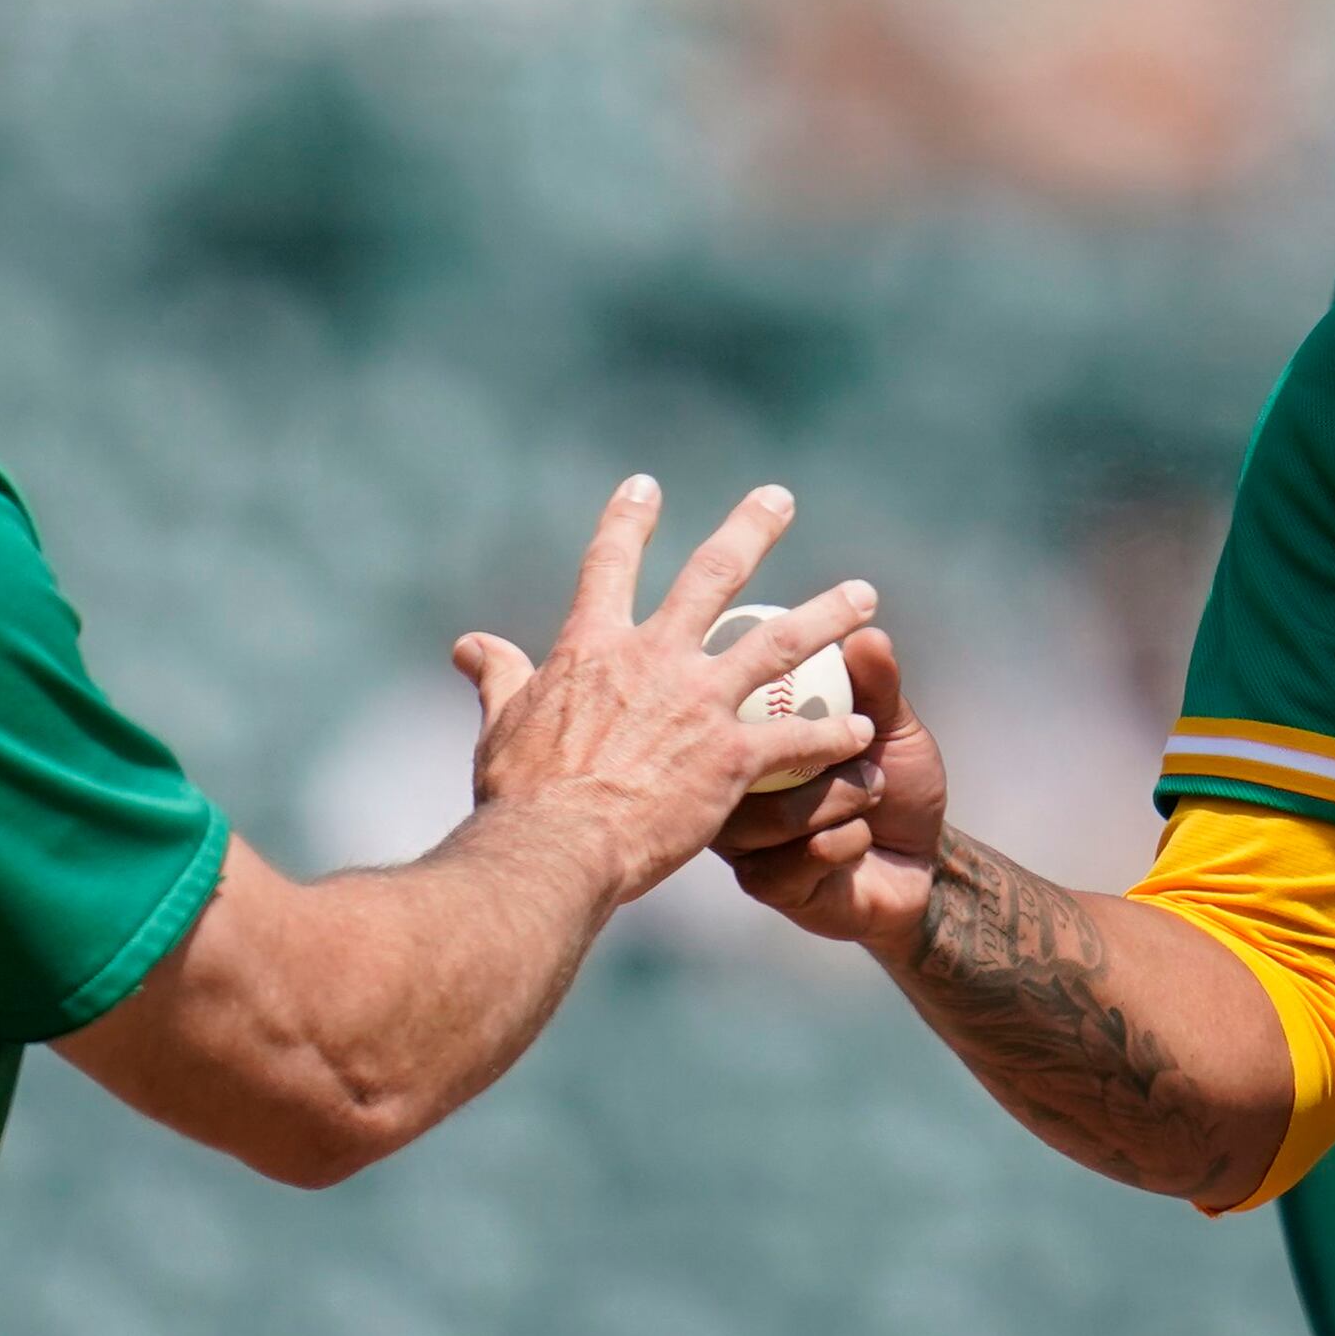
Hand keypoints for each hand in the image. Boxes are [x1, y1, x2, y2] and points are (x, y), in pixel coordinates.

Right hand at [449, 480, 875, 903]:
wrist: (554, 850)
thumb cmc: (519, 796)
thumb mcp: (501, 726)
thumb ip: (497, 677)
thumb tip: (469, 644)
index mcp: (591, 647)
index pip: (608, 564)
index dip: (627, 520)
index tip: (645, 485)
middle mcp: (652, 658)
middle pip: (712, 576)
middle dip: (751, 530)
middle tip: (781, 498)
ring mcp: (697, 704)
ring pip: (779, 643)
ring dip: (826, 615)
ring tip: (864, 594)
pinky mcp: (731, 758)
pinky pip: (797, 739)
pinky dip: (834, 734)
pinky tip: (865, 729)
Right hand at [718, 626, 949, 954]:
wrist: (922, 862)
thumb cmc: (894, 781)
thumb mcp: (889, 727)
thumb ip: (875, 686)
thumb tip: (867, 635)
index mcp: (747, 744)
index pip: (729, 711)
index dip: (759, 693)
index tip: (805, 684)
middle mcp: (732, 790)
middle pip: (740, 765)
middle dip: (819, 753)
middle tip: (866, 744)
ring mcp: (744, 841)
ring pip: (773, 815)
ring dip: (840, 799)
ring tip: (874, 788)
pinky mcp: (766, 885)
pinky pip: (800, 855)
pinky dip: (847, 840)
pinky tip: (861, 838)